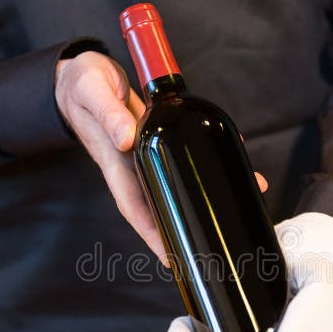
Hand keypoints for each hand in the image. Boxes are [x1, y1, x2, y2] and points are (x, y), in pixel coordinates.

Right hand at [55, 52, 266, 264]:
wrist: (81, 72)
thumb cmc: (82, 84)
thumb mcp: (92, 92)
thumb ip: (109, 115)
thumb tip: (128, 139)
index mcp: (115, 163)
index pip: (136, 209)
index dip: (154, 236)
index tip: (173, 259)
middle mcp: (132, 166)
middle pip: (164, 203)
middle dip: (190, 222)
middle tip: (220, 239)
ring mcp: (146, 155)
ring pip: (178, 181)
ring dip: (207, 191)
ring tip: (251, 189)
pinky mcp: (158, 140)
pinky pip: (182, 158)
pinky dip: (203, 163)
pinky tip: (229, 161)